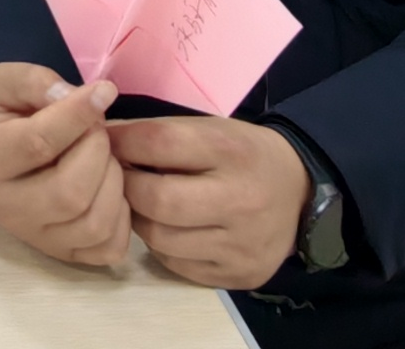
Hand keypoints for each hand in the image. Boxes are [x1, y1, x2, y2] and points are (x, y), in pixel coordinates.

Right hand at [0, 64, 128, 269]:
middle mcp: (5, 206)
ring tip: (103, 157)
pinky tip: (109, 188)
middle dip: (97, 150)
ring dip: (114, 183)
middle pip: (70, 193)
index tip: (105, 91)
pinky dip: (122, 219)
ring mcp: (33, 235)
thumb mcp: (2, 81)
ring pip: (93, 224)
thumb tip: (80, 97)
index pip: (38, 143)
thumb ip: (37, 83)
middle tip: (96, 127)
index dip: (78, 115)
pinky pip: (106, 249)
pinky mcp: (57, 250)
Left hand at [106, 115, 311, 289]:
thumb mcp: (211, 130)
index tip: (104, 142)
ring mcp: (241, 244)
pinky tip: (171, 229)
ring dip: (140, 220)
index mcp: (232, 151)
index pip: (160, 143)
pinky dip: (163, 246)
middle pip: (157, 200)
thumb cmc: (243, 154)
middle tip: (120, 180)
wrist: (301, 192)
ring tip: (144, 205)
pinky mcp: (239, 275)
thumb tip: (102, 139)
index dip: (123, 142)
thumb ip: (159, 135)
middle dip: (127, 188)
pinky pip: (177, 264)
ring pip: (160, 239)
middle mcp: (241, 200)